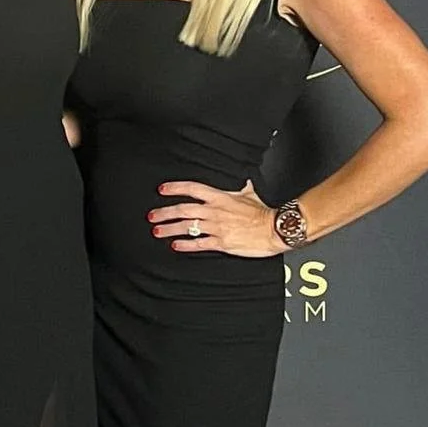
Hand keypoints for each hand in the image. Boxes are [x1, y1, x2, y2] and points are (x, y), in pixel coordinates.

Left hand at [147, 179, 280, 257]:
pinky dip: (185, 245)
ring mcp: (216, 227)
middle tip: (152, 215)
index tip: (163, 190)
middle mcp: (215, 211)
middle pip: (183, 209)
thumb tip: (243, 181)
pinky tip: (175, 245)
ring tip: (157, 231)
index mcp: (220, 197)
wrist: (275, 229)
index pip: (193, 189)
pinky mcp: (221, 243)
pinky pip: (199, 244)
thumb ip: (242, 187)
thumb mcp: (250, 194)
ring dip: (170, 229)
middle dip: (165, 212)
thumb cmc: (263, 213)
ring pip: (187, 227)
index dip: (176, 188)